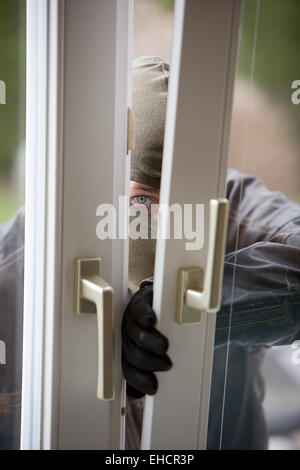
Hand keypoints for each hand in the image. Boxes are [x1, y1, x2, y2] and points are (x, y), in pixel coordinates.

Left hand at [122, 283, 171, 398]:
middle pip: (133, 354)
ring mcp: (131, 318)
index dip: (139, 381)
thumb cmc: (156, 329)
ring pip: (136, 334)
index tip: (153, 388)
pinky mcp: (139, 301)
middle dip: (149, 363)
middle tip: (166, 364)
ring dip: (149, 342)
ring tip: (163, 346)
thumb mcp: (151, 351)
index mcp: (129, 350)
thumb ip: (147, 369)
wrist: (154, 298)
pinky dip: (145, 315)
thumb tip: (140, 395)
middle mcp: (127, 336)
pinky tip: (152, 319)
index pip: (129, 370)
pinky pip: (139, 309)